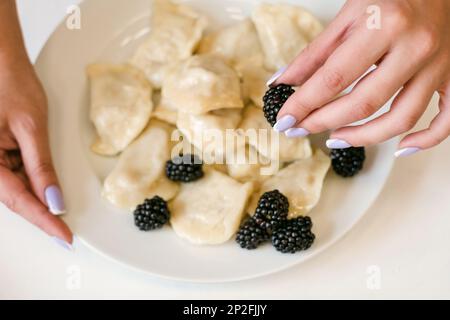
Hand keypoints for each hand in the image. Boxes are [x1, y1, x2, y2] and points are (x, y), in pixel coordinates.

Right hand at [0, 1, 71, 247]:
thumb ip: (41, 167)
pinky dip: (33, 185)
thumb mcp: (31, 128)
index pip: (20, 200)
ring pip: (14, 190)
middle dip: (41, 216)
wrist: (1, 62)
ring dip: (37, 202)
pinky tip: (48, 193)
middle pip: (15, 199)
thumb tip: (54, 200)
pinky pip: (13, 176)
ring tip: (61, 219)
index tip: (64, 236)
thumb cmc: (10, 84)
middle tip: (65, 234)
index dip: (44, 221)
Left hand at [272, 0, 449, 156]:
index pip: (334, 78)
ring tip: (335, 138)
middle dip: (324, 122)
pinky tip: (401, 147)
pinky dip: (425, 140)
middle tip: (300, 129)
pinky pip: (447, 120)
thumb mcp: (348, 14)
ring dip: (363, 137)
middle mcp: (415, 47)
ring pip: (401, 118)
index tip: (285, 120)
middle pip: (364, 103)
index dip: (304, 104)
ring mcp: (439, 65)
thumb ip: (315, 53)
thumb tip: (283, 82)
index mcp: (384, 25)